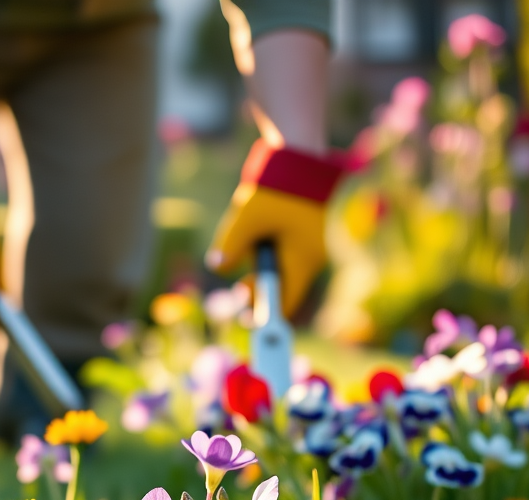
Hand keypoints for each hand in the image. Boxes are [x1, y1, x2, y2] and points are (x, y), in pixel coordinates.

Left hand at [207, 139, 343, 317]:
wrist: (303, 149)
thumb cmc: (279, 185)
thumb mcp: (248, 216)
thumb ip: (230, 244)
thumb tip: (217, 266)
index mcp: (303, 260)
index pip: (286, 302)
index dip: (266, 315)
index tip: (246, 322)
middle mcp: (311, 255)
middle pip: (282, 285)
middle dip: (259, 288)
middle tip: (240, 289)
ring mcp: (311, 241)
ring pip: (281, 264)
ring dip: (260, 263)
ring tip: (245, 244)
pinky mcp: (306, 226)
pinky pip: (284, 247)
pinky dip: (267, 246)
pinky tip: (255, 229)